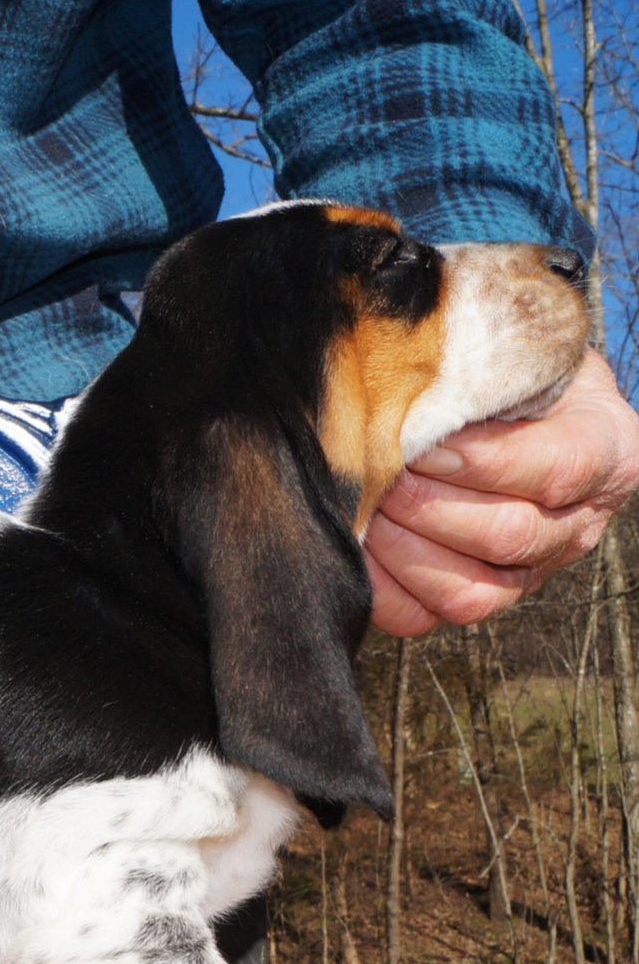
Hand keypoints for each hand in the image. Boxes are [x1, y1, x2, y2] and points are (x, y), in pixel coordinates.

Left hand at [367, 348, 638, 636]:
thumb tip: (414, 361)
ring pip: (469, 591)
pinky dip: (382, 588)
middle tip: (376, 470)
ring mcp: (531, 570)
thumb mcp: (516, 346)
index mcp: (607, 448)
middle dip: (425, 503)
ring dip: (401, 548)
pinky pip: (427, 617)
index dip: (484, 461)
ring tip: (364, 504)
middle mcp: (579, 521)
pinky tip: (356, 545)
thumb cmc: (503, 368)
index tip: (424, 442)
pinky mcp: (479, 595)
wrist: (502, 402)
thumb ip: (490, 356)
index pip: (558, 468)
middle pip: (507, 534)